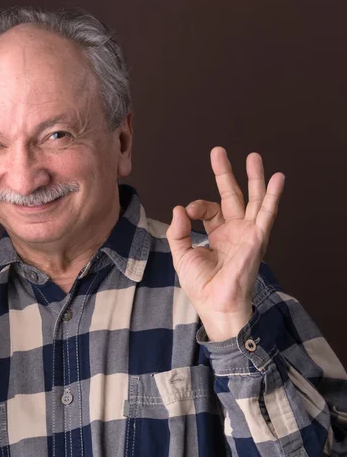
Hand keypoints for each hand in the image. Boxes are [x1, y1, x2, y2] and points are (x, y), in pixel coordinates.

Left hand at [166, 147, 284, 340]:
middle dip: (225, 174)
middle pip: (232, 196)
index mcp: (217, 234)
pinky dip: (272, 196)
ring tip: (254, 156)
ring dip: (254, 178)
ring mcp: (247, 233)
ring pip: (253, 199)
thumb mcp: (182, 255)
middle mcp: (234, 231)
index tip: (188, 212)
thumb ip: (178, 232)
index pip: (209, 209)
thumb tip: (179, 208)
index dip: (197, 206)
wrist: (215, 304)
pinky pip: (267, 214)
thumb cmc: (201, 285)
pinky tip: (277, 178)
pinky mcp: (257, 238)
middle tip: (218, 152)